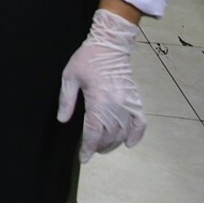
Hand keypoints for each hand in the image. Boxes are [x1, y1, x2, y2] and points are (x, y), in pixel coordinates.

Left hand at [57, 8, 146, 161]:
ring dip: (114, 143)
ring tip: (103, 146)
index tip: (83, 157)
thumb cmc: (87, 58)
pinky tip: (129, 144)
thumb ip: (67, 100)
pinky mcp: (136, 100)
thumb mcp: (69, 76)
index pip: (94, 131)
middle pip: (110, 135)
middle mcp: (116, 104)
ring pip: (124, 132)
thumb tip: (63, 120)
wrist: (110, 45)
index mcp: (99, 99)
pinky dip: (137, 135)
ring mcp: (128, 102)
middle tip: (90, 149)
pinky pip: (141, 123)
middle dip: (99, 146)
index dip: (88, 147)